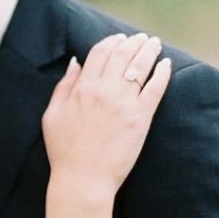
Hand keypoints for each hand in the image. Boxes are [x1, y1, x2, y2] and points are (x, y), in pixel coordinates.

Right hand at [43, 33, 170, 201]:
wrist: (83, 180)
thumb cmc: (63, 151)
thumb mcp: (52, 115)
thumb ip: (63, 87)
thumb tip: (75, 63)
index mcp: (82, 89)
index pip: (100, 52)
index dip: (111, 41)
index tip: (120, 38)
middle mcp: (103, 91)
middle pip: (122, 54)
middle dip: (134, 42)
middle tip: (142, 38)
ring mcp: (123, 103)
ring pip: (140, 66)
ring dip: (149, 51)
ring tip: (154, 44)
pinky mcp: (140, 118)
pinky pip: (155, 88)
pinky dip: (162, 73)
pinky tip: (166, 65)